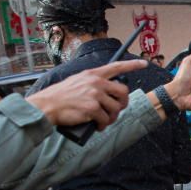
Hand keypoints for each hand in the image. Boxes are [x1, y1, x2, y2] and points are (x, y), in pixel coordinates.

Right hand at [27, 60, 144, 129]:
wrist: (47, 105)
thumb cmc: (60, 96)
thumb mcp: (76, 81)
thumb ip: (92, 84)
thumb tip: (106, 93)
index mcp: (92, 74)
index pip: (116, 67)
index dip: (132, 65)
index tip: (144, 63)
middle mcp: (96, 82)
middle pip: (123, 92)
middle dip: (123, 103)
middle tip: (116, 110)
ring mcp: (95, 95)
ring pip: (116, 108)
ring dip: (111, 118)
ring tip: (103, 121)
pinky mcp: (92, 108)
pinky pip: (105, 119)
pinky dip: (102, 126)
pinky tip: (96, 126)